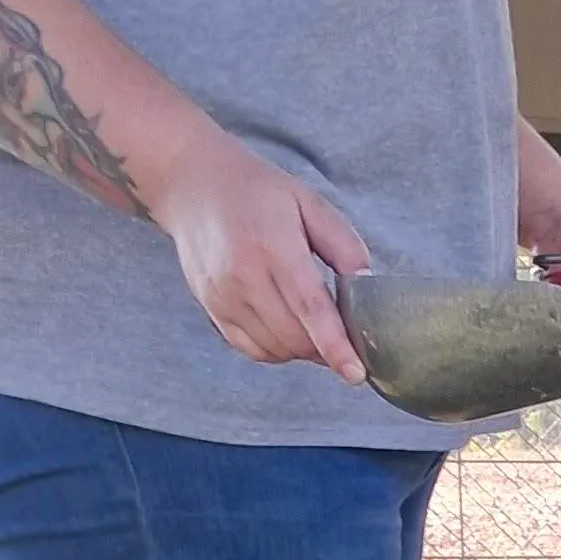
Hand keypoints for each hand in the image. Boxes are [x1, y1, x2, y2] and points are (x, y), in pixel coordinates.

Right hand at [148, 123, 369, 381]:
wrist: (194, 185)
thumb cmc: (258, 193)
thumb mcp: (310, 204)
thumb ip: (344, 245)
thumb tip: (366, 286)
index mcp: (273, 247)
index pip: (309, 308)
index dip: (335, 346)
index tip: (355, 374)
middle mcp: (243, 277)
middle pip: (294, 338)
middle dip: (326, 349)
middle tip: (346, 337)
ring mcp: (222, 297)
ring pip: (274, 349)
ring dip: (303, 350)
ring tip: (316, 326)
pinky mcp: (211, 308)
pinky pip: (251, 348)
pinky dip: (277, 349)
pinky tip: (288, 328)